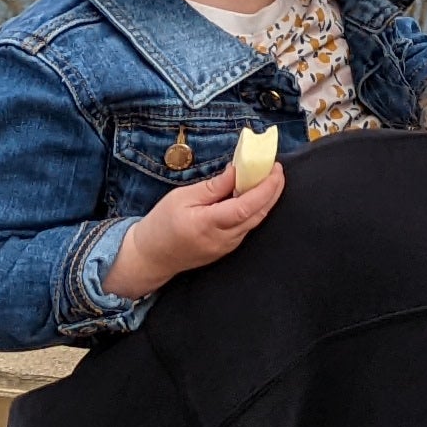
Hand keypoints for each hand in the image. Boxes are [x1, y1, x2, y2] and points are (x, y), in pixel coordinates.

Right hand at [105, 162, 284, 300]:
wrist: (150, 257)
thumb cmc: (161, 224)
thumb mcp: (181, 198)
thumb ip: (213, 186)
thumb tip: (237, 171)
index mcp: (208, 224)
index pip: (246, 207)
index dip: (265, 188)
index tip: (274, 169)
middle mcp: (222, 239)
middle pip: (258, 214)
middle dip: (272, 190)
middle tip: (276, 169)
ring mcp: (227, 247)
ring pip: (255, 221)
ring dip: (266, 199)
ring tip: (267, 177)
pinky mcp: (227, 249)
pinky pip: (247, 227)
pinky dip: (255, 209)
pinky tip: (254, 195)